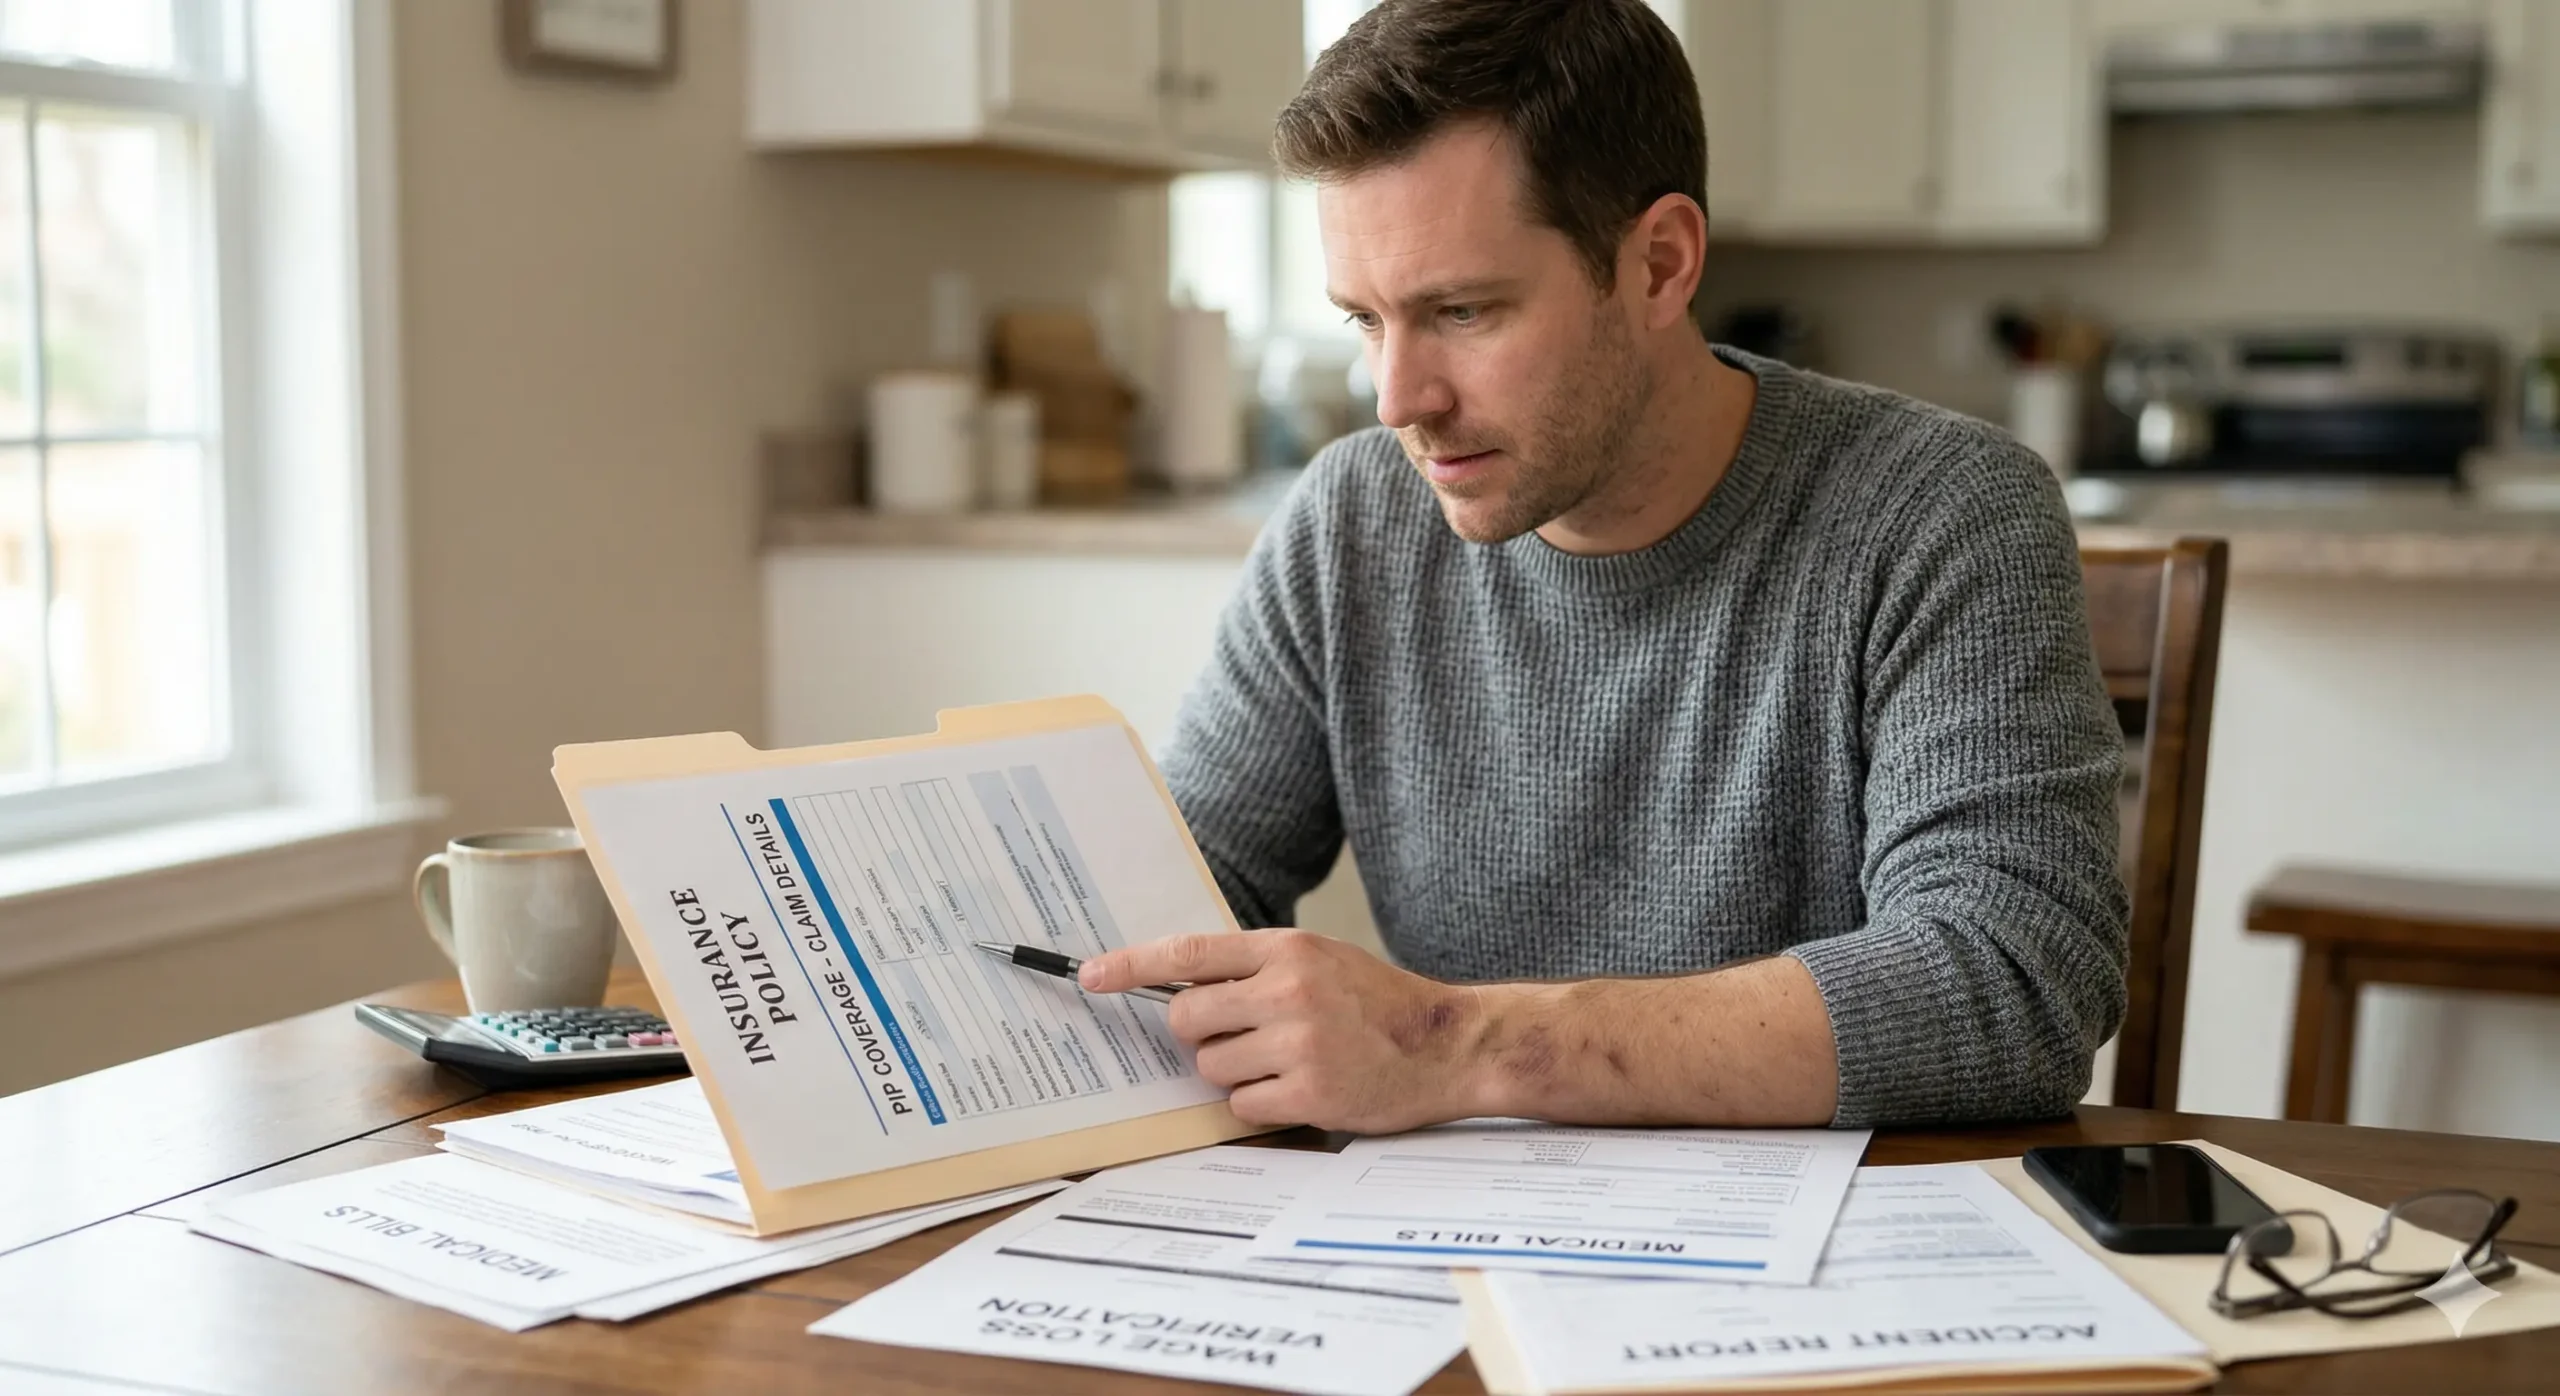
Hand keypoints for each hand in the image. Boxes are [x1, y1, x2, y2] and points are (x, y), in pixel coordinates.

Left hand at [1079, 930, 1482, 1133]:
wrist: (1447, 1045)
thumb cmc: (1379, 1004)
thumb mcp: (1320, 960)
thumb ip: (1256, 968)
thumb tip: (1181, 985)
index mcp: (1287, 950)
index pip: (1190, 953)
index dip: (1131, 965)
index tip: (1090, 974)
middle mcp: (1288, 990)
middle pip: (1186, 1018)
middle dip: (1200, 1035)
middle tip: (1240, 1037)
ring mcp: (1298, 1043)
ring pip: (1212, 1066)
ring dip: (1236, 1072)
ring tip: (1286, 1062)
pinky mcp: (1309, 1092)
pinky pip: (1241, 1105)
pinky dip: (1261, 1103)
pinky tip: (1300, 1088)